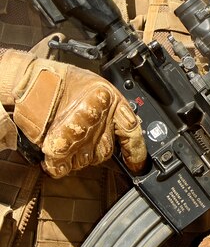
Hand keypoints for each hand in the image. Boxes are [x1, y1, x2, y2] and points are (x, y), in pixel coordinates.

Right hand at [8, 52, 145, 177]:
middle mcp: (98, 119)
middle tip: (81, 133)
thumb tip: (123, 129)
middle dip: (95, 147)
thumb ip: (112, 110)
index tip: (138, 165)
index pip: (131, 132)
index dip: (136, 152)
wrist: (34, 79)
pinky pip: (64, 167)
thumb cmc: (65, 83)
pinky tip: (56, 151)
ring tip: (65, 134)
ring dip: (76, 153)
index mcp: (112, 102)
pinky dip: (59, 163)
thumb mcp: (99, 88)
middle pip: (105, 151)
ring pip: (85, 160)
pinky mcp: (58, 146)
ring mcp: (79, 134)